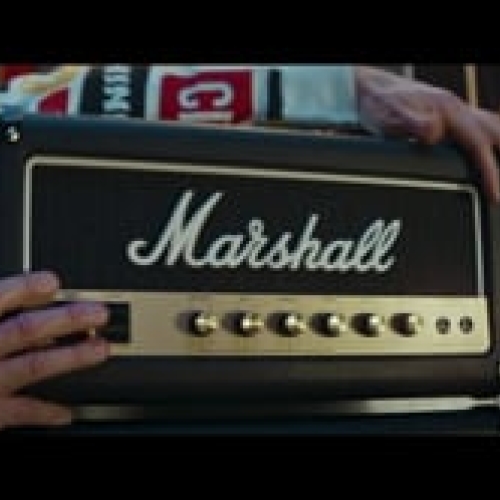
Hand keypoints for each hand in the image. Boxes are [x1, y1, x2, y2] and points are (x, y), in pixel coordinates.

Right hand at [0, 270, 109, 429]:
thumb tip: (19, 296)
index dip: (24, 289)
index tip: (52, 281)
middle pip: (24, 330)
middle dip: (65, 320)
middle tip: (97, 312)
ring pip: (31, 366)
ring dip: (69, 358)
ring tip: (99, 349)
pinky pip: (18, 413)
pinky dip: (43, 413)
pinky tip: (66, 413)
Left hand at [355, 65, 499, 202]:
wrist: (369, 89)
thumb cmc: (379, 102)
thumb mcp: (391, 116)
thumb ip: (413, 124)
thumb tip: (433, 132)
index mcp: (446, 110)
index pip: (477, 144)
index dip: (489, 170)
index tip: (495, 192)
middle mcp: (454, 109)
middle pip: (493, 132)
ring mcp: (452, 112)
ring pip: (487, 128)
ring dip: (496, 146)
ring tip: (499, 170)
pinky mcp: (446, 117)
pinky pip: (474, 129)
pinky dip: (483, 143)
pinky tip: (482, 153)